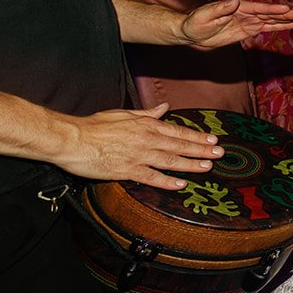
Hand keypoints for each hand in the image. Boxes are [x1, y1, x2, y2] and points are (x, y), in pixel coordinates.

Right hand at [56, 103, 225, 190]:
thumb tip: (164, 108)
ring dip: (191, 164)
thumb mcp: (123, 114)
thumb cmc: (94, 126)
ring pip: (170, 160)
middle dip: (201, 150)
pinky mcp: (126, 170)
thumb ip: (146, 114)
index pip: (177, 131)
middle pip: (179, 145)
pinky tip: (181, 184)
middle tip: (220, 154)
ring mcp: (138, 155)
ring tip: (208, 167)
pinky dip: (168, 181)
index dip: (196, 136)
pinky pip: (151, 177)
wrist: (71, 138)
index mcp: (145, 125)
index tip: (212, 140)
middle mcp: (146, 139)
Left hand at [179, 0, 292, 48]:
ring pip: (271, 20)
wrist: (191, 32)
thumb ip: (220, 9)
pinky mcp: (248, 29)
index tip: (286, 10)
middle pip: (269, 14)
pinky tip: (290, 25)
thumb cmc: (195, 22)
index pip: (259, 9)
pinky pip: (266, 28)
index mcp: (238, 7)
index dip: (272, 10)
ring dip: (286, 20)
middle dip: (286, 14)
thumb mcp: (205, 16)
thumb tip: (235, 1)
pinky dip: (278, 27)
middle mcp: (246, 12)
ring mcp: (248, 21)